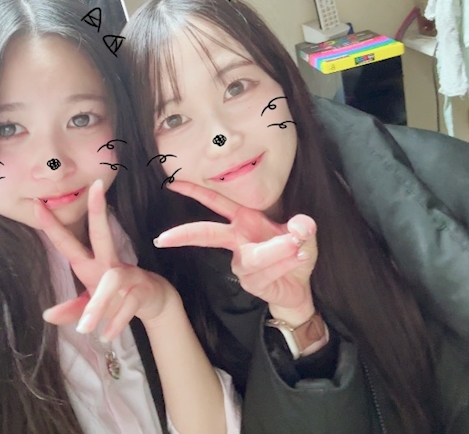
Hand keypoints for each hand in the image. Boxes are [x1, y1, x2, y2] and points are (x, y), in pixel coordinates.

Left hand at [35, 179, 177, 340]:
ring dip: (99, 304)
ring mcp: (129, 274)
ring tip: (86, 328)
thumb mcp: (92, 303)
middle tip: (96, 187)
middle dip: (98, 210)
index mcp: (92, 263)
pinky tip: (106, 335)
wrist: (154, 301)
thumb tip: (47, 315)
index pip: (69, 242)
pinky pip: (128, 305)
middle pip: (103, 233)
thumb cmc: (117, 294)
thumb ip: (72, 309)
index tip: (37, 204)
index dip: (53, 226)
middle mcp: (109, 263)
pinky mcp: (143, 290)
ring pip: (112, 281)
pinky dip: (116, 322)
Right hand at [154, 180, 317, 321]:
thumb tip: (300, 227)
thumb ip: (303, 225)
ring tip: (297, 245)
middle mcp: (238, 241)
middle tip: (164, 238)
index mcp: (244, 220)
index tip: (173, 183)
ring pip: (253, 256)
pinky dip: (284, 264)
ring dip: (276, 250)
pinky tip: (298, 258)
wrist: (300, 285)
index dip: (195, 192)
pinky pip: (265, 272)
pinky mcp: (249, 283)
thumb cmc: (294, 252)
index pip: (216, 203)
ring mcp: (241, 264)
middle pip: (207, 234)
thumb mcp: (304, 233)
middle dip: (185, 234)